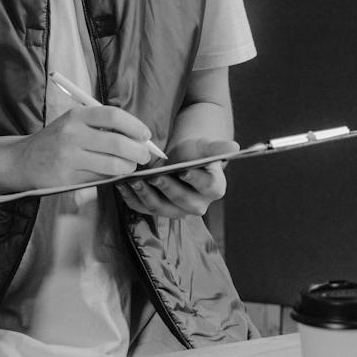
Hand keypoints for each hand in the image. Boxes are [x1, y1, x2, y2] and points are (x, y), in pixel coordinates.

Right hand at [9, 104, 155, 192]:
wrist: (23, 160)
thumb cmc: (57, 139)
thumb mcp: (74, 122)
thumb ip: (101, 126)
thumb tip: (138, 136)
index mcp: (77, 116)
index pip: (113, 116)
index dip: (135, 125)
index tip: (145, 135)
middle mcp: (72, 134)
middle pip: (117, 143)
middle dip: (138, 152)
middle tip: (145, 156)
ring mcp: (68, 158)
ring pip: (111, 165)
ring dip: (128, 168)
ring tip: (130, 167)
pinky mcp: (66, 179)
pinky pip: (99, 179)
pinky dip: (111, 178)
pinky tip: (112, 175)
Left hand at [120, 137, 238, 219]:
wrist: (181, 158)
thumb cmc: (195, 151)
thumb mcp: (205, 146)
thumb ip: (216, 148)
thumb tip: (235, 146)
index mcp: (214, 188)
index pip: (207, 187)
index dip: (195, 180)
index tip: (183, 171)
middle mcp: (197, 204)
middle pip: (182, 201)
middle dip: (166, 189)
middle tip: (153, 176)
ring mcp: (175, 210)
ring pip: (160, 208)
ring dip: (145, 195)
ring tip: (134, 180)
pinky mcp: (156, 210)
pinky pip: (143, 208)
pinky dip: (131, 198)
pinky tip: (122, 185)